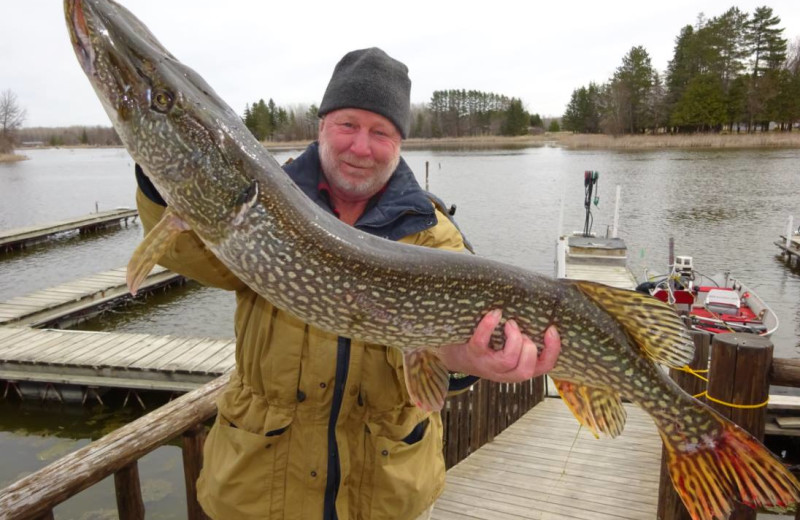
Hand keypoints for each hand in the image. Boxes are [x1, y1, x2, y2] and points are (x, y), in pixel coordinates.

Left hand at [437, 309, 559, 382]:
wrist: (455, 355)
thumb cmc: (487, 349)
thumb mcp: (508, 350)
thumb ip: (524, 342)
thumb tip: (541, 316)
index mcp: (518, 370)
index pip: (544, 367)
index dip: (552, 350)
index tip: (551, 330)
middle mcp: (504, 373)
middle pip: (526, 370)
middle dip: (529, 348)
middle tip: (524, 333)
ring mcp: (487, 365)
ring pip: (508, 360)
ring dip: (514, 339)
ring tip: (510, 324)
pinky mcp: (472, 354)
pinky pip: (482, 342)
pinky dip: (488, 326)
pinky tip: (495, 314)